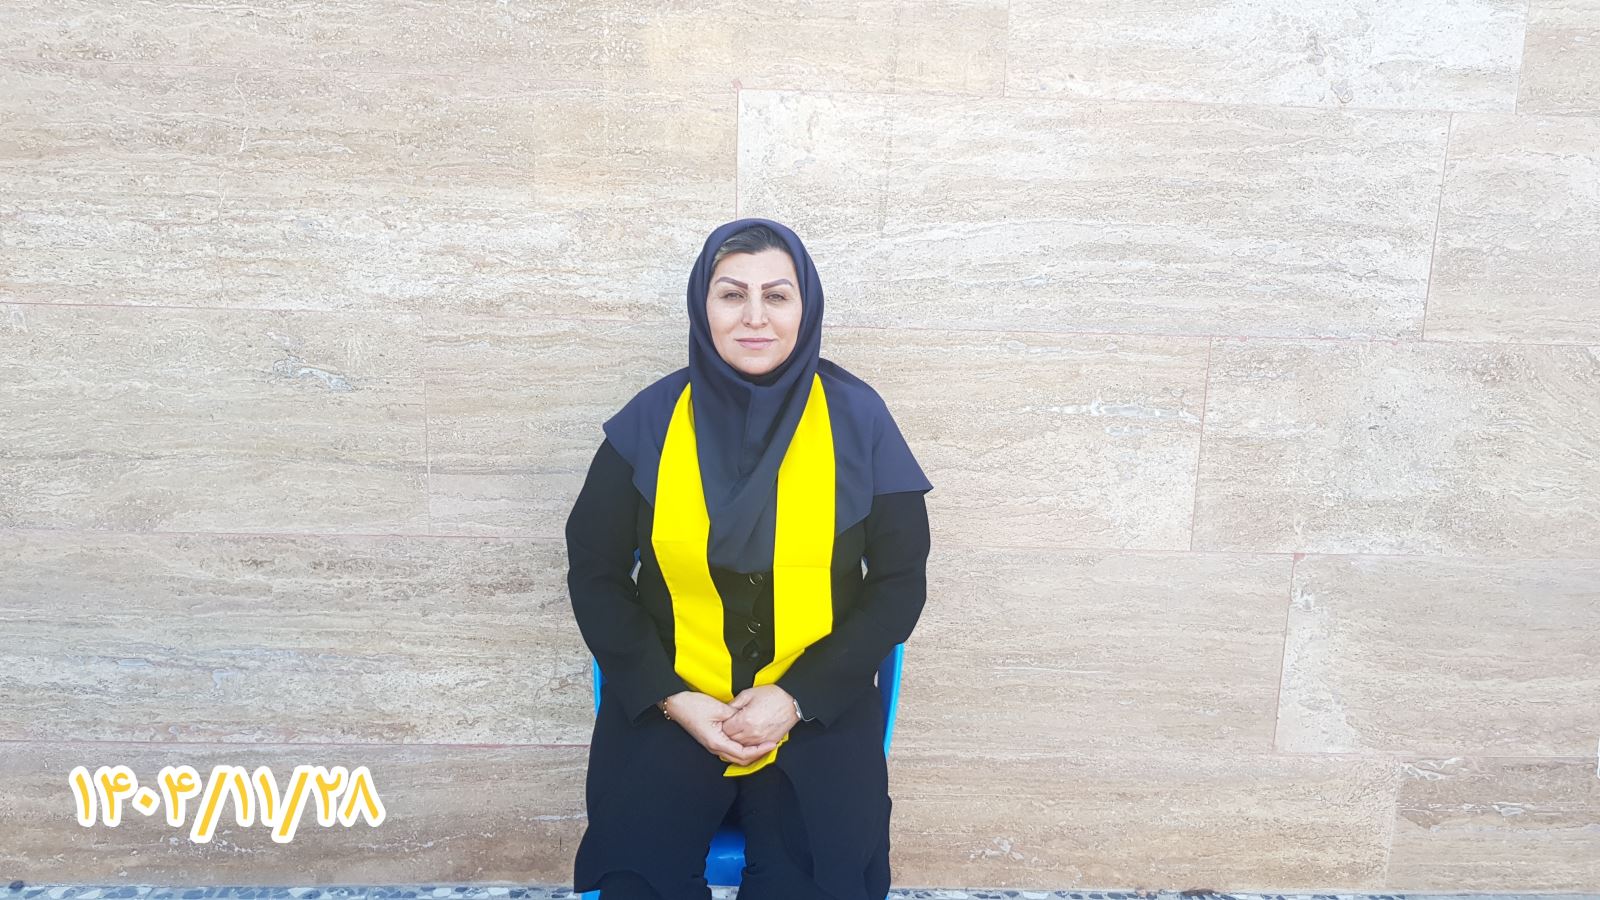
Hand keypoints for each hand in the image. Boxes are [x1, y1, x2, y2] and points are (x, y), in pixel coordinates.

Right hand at [663, 691, 780, 765]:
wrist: (676, 703)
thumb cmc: (693, 706)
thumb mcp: (719, 708)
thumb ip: (736, 717)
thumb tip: (749, 721)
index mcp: (717, 742)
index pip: (744, 754)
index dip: (760, 751)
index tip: (772, 744)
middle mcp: (715, 747)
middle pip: (741, 759)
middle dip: (758, 754)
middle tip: (772, 745)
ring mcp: (712, 744)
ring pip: (736, 755)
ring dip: (751, 751)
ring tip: (763, 743)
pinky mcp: (712, 739)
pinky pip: (731, 748)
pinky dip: (742, 746)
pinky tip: (749, 739)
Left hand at [719, 684, 798, 747]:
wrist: (792, 701)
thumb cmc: (773, 695)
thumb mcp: (748, 694)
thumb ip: (733, 704)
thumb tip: (725, 711)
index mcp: (745, 720)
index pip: (725, 729)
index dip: (723, 724)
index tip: (723, 720)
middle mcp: (752, 733)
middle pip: (731, 740)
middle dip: (728, 733)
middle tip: (729, 726)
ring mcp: (761, 740)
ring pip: (741, 747)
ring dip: (737, 740)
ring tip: (738, 731)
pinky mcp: (768, 743)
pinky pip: (753, 749)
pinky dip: (748, 745)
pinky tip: (747, 737)